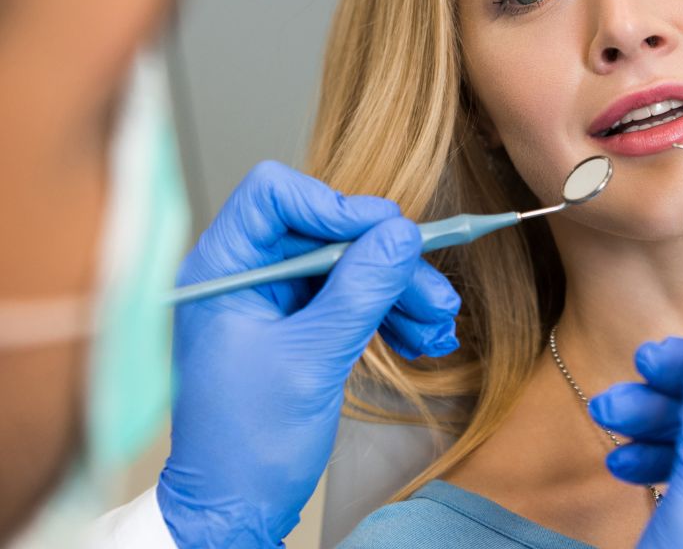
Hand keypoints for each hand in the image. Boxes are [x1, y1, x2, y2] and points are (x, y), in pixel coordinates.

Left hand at [157, 161, 459, 546]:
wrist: (235, 510)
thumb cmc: (247, 444)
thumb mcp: (312, 360)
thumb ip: (359, 290)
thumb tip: (400, 234)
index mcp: (222, 269)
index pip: (274, 195)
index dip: (333, 204)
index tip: (386, 234)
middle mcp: (246, 274)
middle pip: (325, 231)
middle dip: (385, 262)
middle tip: (433, 293)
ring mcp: (273, 301)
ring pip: (347, 265)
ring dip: (398, 291)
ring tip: (437, 325)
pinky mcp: (297, 326)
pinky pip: (351, 298)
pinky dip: (388, 314)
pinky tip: (421, 338)